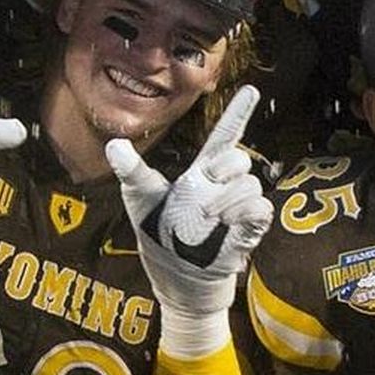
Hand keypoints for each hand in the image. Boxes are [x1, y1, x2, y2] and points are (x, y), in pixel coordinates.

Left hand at [107, 84, 275, 349]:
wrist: (178, 285)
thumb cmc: (158, 240)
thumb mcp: (140, 203)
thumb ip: (133, 172)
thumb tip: (114, 145)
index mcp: (199, 174)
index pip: (223, 137)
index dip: (238, 113)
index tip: (252, 89)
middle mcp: (223, 186)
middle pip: (239, 158)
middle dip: (224, 169)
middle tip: (203, 193)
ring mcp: (239, 207)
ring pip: (249, 184)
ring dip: (225, 203)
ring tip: (205, 224)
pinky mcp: (250, 230)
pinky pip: (259, 209)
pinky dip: (243, 217)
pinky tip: (224, 229)